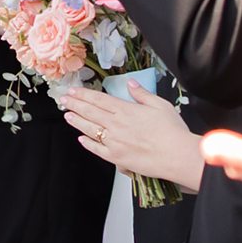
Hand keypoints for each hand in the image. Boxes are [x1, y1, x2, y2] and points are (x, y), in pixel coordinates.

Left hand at [55, 75, 205, 190]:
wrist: (177, 156)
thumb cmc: (172, 131)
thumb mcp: (160, 105)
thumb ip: (142, 94)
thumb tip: (130, 84)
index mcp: (125, 110)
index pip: (99, 100)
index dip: (84, 94)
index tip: (74, 91)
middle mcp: (116, 125)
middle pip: (90, 112)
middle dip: (75, 104)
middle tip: (64, 100)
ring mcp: (114, 142)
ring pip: (90, 129)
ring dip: (77, 121)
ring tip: (68, 115)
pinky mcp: (117, 158)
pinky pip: (98, 149)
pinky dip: (88, 143)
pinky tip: (82, 138)